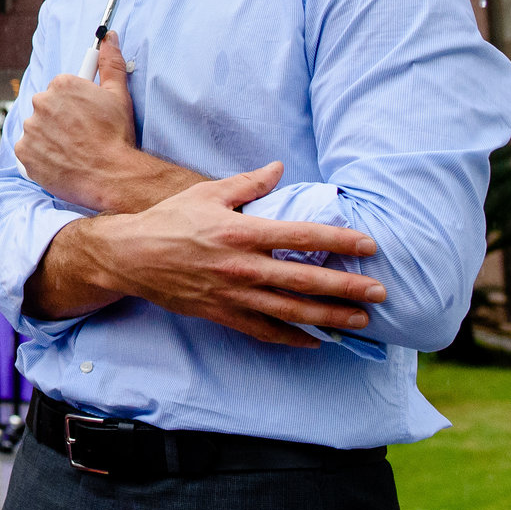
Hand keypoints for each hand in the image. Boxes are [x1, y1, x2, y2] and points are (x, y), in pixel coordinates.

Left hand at [16, 36, 199, 213]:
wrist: (111, 175)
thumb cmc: (117, 135)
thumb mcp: (119, 95)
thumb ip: (111, 63)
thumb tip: (109, 37)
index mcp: (62, 84)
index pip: (60, 89)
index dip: (75, 105)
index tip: (85, 118)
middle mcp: (41, 102)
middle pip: (46, 108)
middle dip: (60, 120)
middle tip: (80, 136)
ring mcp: (30, 128)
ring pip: (36, 130)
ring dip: (49, 138)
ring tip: (72, 151)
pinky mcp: (23, 153)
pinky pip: (28, 151)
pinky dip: (40, 157)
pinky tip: (60, 162)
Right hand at [45, 162, 385, 347]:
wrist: (130, 256)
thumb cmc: (170, 219)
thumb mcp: (207, 192)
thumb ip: (249, 184)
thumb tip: (280, 169)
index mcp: (242, 232)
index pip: (301, 236)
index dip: (338, 241)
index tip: (368, 245)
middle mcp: (242, 267)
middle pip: (305, 280)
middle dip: (347, 287)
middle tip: (380, 292)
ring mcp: (234, 295)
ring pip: (291, 311)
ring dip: (330, 317)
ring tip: (360, 320)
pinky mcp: (223, 314)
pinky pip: (265, 331)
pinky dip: (293, 338)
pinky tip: (317, 340)